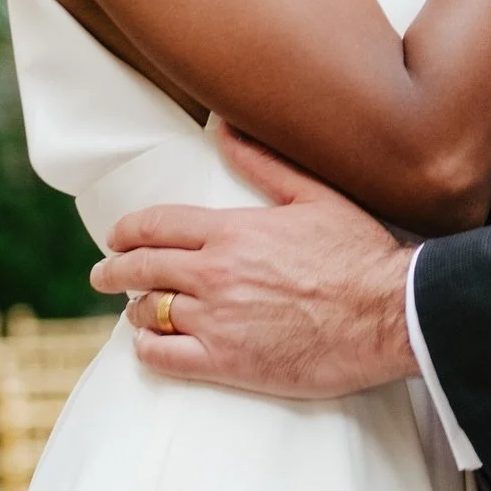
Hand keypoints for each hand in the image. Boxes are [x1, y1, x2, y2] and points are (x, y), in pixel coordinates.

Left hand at [90, 124, 416, 397]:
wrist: (387, 313)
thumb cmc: (357, 252)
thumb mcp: (314, 195)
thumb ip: (264, 163)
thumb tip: (226, 127)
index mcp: (233, 230)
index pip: (158, 224)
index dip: (129, 229)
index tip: (117, 235)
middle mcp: (216, 273)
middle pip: (143, 268)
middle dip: (114, 268)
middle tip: (103, 273)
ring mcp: (217, 320)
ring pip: (148, 313)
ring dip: (136, 309)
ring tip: (135, 310)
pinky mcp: (226, 362)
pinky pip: (163, 358)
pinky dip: (147, 350)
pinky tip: (150, 346)